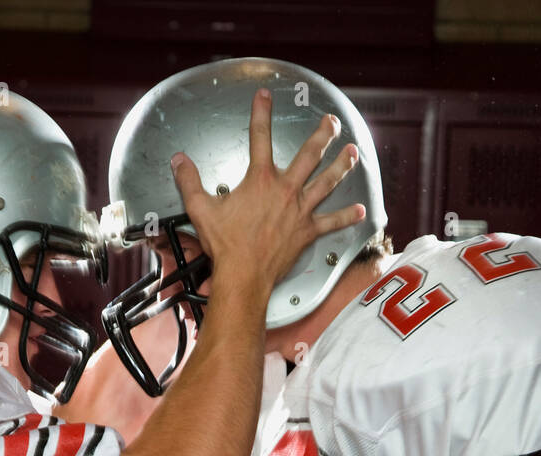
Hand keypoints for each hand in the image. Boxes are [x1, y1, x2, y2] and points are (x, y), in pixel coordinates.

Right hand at [170, 88, 364, 291]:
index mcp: (260, 180)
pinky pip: (331, 222)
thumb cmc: (225, 244)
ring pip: (326, 182)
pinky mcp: (307, 231)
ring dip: (342, 165)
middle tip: (331, 122)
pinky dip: (347, 217)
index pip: (259, 137)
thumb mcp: (200, 209)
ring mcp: (300, 210)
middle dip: (322, 135)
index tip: (265, 95)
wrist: (243, 274)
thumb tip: (178, 161)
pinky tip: (362, 210)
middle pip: (309, 155)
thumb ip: (189, 182)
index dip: (261, 113)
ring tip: (353, 152)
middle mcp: (285, 189)